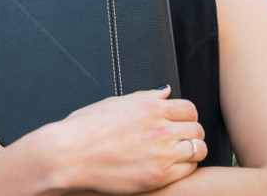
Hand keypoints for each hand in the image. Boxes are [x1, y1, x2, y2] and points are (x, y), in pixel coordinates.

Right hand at [41, 85, 205, 193]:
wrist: (69, 155)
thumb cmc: (85, 129)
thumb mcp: (115, 103)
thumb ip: (145, 97)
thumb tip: (164, 91)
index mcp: (149, 107)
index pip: (188, 108)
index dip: (185, 115)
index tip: (179, 122)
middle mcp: (160, 128)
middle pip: (197, 129)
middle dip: (190, 132)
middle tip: (177, 139)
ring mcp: (161, 153)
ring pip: (198, 150)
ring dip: (191, 150)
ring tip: (176, 153)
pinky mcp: (159, 175)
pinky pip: (188, 170)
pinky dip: (184, 167)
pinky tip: (169, 165)